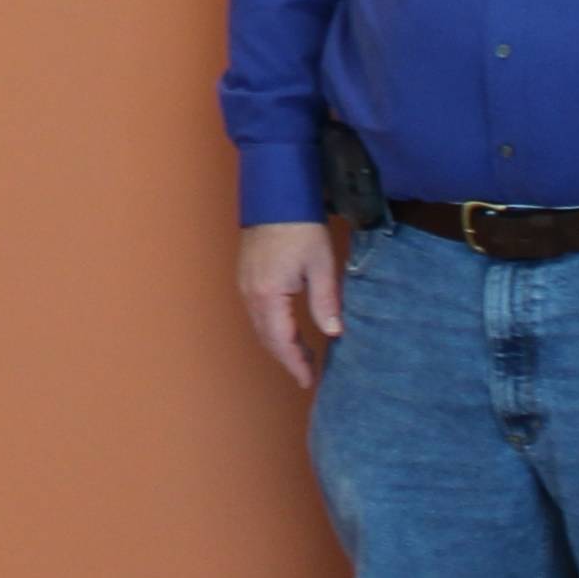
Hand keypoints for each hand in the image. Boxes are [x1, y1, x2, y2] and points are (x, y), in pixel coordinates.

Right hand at [243, 222, 343, 389]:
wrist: (275, 197)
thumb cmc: (300, 227)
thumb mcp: (321, 264)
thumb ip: (326, 301)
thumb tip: (334, 332)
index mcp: (269, 294)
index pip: (282, 341)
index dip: (296, 363)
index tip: (308, 380)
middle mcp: (251, 295)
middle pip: (267, 339)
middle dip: (288, 358)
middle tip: (308, 373)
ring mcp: (245, 287)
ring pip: (260, 328)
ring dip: (279, 345)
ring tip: (302, 355)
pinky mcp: (246, 279)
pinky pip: (256, 315)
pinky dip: (271, 330)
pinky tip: (286, 330)